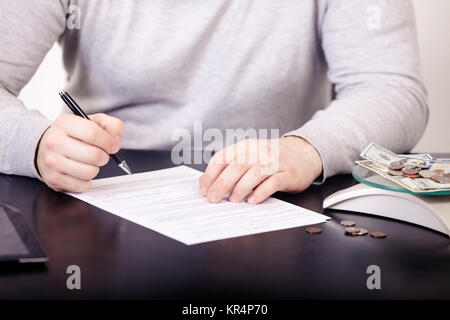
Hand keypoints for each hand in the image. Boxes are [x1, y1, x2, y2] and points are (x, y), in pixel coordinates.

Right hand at [36, 113, 123, 191]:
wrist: (45, 147)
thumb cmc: (74, 135)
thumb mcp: (92, 121)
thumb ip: (111, 125)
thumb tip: (115, 142)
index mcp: (65, 123)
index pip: (92, 133)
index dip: (108, 141)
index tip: (112, 145)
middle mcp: (55, 142)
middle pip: (94, 155)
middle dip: (104, 156)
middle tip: (101, 154)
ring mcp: (52, 161)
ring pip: (90, 172)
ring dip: (95, 168)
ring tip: (89, 162)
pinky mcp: (53, 178)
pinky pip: (82, 185)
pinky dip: (87, 180)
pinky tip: (81, 171)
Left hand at [198, 137, 322, 203]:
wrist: (303, 153)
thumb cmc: (271, 158)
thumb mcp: (249, 157)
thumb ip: (228, 166)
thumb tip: (204, 182)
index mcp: (246, 146)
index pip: (223, 157)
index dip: (211, 174)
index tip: (204, 189)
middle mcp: (259, 152)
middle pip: (236, 167)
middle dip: (221, 184)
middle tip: (213, 199)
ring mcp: (274, 162)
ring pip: (253, 174)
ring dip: (240, 188)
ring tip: (233, 200)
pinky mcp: (287, 174)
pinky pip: (273, 183)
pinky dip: (261, 192)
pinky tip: (253, 200)